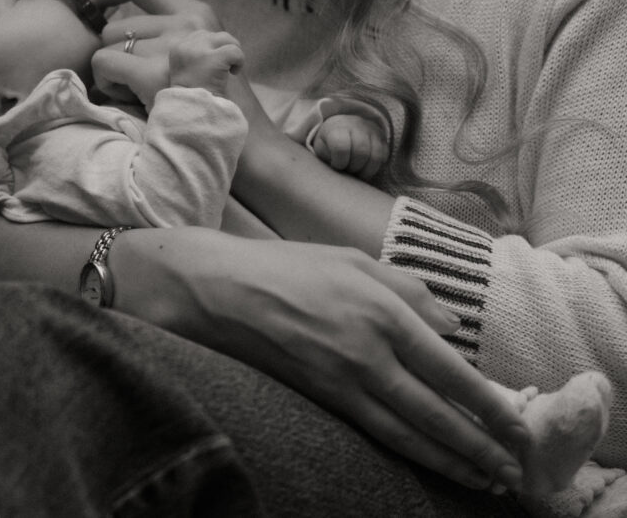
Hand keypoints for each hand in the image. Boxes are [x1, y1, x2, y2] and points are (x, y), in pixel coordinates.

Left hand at [90, 0, 222, 108]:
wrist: (247, 141)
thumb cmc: (218, 105)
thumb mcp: (204, 53)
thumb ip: (170, 35)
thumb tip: (120, 30)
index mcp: (197, 13)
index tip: (95, 4)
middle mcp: (185, 22)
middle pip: (117, 24)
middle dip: (115, 54)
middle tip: (134, 82)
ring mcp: (172, 47)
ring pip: (107, 44)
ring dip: (112, 73)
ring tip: (138, 94)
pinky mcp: (155, 73)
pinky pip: (104, 63)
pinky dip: (106, 84)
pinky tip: (129, 99)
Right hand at [112, 227, 530, 491]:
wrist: (220, 290)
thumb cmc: (287, 268)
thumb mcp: (353, 259)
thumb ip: (407, 288)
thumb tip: (449, 326)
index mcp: (383, 310)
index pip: (450, 368)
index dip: (488, 403)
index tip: (517, 424)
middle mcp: (369, 351)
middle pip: (437, 411)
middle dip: (481, 444)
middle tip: (514, 469)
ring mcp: (343, 380)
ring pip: (408, 432)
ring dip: (452, 459)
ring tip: (484, 478)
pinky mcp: (320, 397)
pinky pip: (374, 432)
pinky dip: (410, 453)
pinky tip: (430, 461)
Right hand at [169, 30, 243, 97]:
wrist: (191, 112)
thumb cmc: (192, 97)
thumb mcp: (187, 71)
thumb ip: (197, 54)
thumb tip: (220, 42)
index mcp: (177, 49)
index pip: (200, 36)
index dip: (211, 48)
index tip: (214, 66)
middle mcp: (186, 46)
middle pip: (212, 35)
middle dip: (222, 48)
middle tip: (226, 67)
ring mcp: (199, 51)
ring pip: (225, 38)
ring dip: (233, 51)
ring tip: (231, 69)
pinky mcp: (214, 59)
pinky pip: (234, 50)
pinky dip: (240, 61)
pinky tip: (234, 73)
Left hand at [312, 114, 388, 180]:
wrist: (339, 130)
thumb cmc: (328, 145)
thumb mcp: (321, 151)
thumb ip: (326, 158)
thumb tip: (338, 168)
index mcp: (336, 127)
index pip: (341, 147)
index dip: (339, 162)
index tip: (336, 165)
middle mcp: (356, 124)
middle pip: (361, 152)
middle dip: (354, 167)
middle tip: (348, 169)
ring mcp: (371, 129)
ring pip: (375, 156)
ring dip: (366, 170)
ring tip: (356, 170)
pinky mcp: (382, 137)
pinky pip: (384, 156)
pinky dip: (374, 166)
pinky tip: (364, 166)